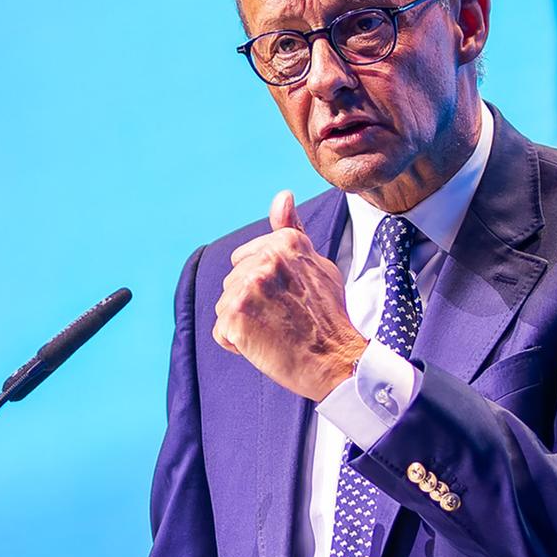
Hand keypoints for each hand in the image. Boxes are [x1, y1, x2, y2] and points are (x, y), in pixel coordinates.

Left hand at [213, 190, 366, 400]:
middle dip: (251, 303)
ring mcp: (248, 287)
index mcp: (285, 243)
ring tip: (275, 332)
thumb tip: (282, 196)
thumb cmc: (328, 317)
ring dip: (244, 323)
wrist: (335, 360)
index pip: (245, 260)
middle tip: (284, 318)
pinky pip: (221, 331)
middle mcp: (265, 259)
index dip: (264, 286)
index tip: (289, 299)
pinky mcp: (235, 316)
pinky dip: (238, 344)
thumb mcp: (317, 263)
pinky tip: (264, 345)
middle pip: (233, 282)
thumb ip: (292, 230)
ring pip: (225, 305)